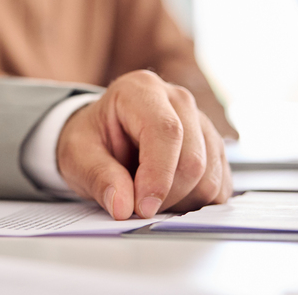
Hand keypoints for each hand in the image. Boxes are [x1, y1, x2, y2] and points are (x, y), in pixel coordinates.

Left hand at [57, 70, 231, 219]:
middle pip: (193, 158)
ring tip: (149, 197)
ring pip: (210, 176)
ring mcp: (200, 122)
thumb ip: (98, 177)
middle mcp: (177, 100)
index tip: (143, 208)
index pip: (166, 132)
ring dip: (181, 201)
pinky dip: (195, 202)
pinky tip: (168, 196)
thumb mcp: (77, 155)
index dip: (158, 176)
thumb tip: (123, 206)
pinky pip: (220, 186)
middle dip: (167, 195)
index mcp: (140, 89)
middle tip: (138, 207)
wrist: (102, 136)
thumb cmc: (91, 139)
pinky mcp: (213, 147)